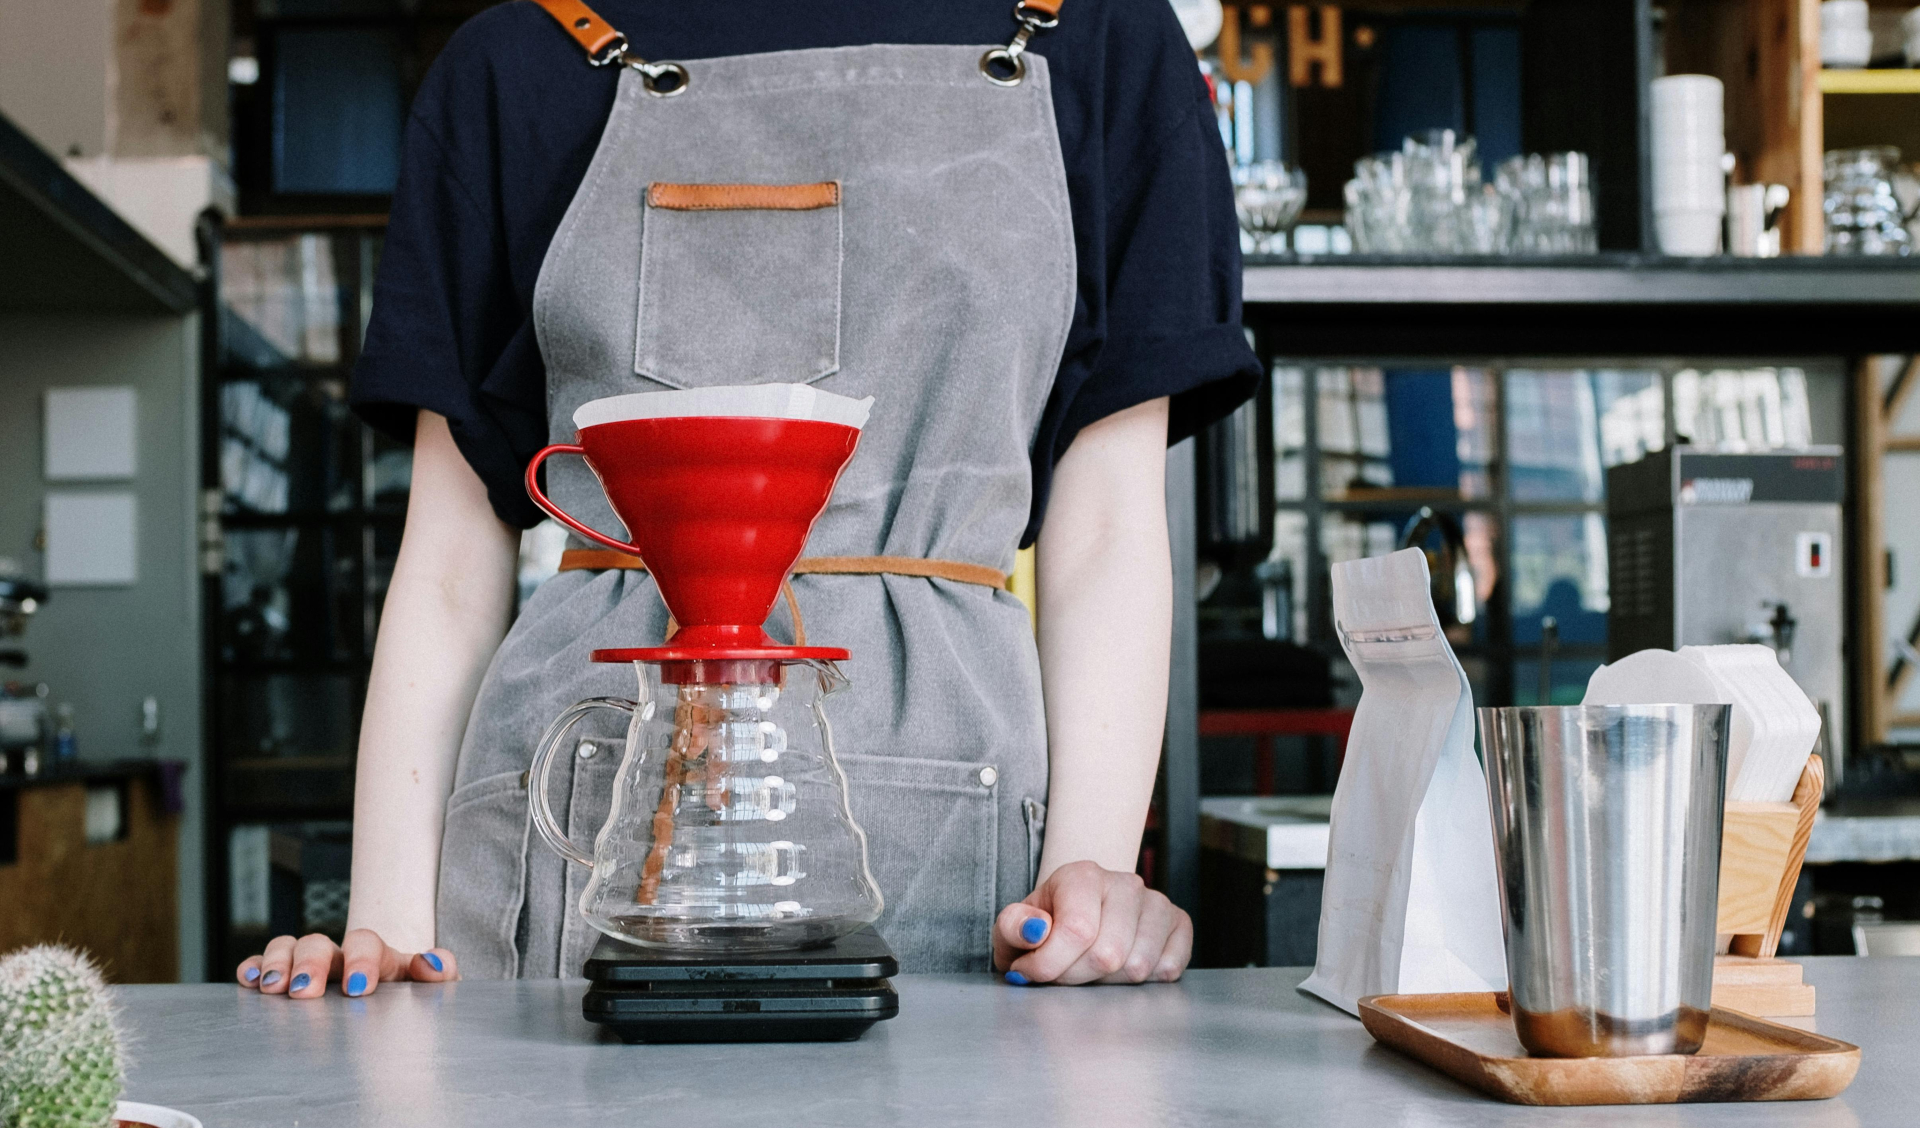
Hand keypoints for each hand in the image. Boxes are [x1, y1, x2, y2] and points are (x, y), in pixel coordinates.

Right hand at [235, 929, 456, 998]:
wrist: (397, 1015)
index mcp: (379, 958)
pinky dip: (253, 967)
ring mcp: (312, 966)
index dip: (361, 960)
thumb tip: (430, 964)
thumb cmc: (413, 1001)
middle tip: (306, 992)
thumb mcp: (432, 991)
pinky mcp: (287, 980)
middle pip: (319, 943)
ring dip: (278, 964)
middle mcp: (341, 957)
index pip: (367, 943)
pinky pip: (263, 965)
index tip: (357, 988)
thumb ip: (442, 975)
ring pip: (289, 948)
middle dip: (310, 964)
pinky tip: (248, 980)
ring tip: (273, 989)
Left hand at [993, 860, 1191, 984]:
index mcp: (1083, 875)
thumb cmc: (1045, 928)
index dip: (1049, 965)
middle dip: (1076, 978)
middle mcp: (1125, 883)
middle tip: (1060, 974)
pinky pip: (1169, 969)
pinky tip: (1121, 969)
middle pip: (1108, 955)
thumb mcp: (1014, 927)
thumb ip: (1013, 926)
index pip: (1077, 931)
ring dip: (1108, 984)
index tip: (1029, 972)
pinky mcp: (1179, 923)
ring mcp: (1157, 902)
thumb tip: (1035, 930)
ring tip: (1089, 970)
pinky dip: (1144, 982)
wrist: (1077, 919)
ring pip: (1138, 967)